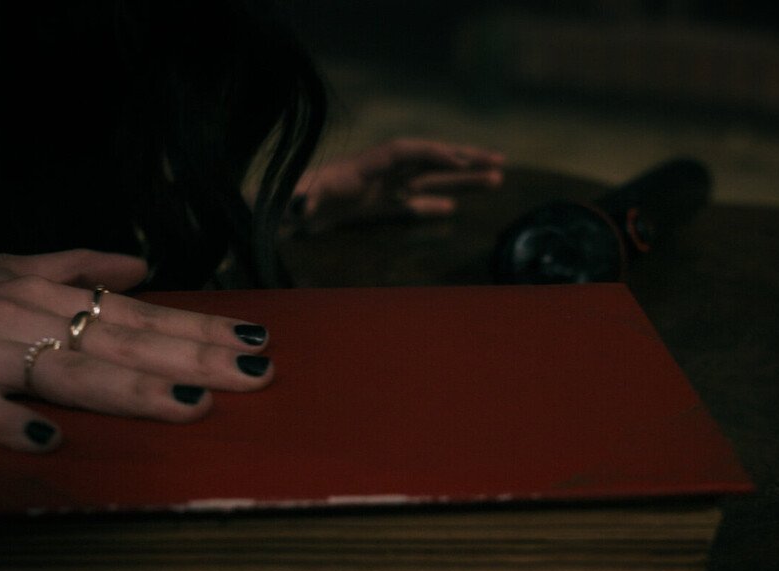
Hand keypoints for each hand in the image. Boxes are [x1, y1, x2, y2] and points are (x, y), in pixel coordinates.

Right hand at [0, 248, 274, 503]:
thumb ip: (71, 267)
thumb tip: (141, 266)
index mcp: (35, 291)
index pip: (134, 313)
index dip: (196, 327)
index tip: (255, 341)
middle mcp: (11, 312)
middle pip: (116, 338)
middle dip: (189, 356)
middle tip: (251, 375)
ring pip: (62, 370)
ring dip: (127, 387)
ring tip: (187, 405)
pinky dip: (8, 425)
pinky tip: (49, 444)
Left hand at [291, 138, 504, 232]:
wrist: (279, 210)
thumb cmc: (289, 203)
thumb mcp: (296, 200)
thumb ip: (303, 201)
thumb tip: (304, 206)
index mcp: (362, 166)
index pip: (403, 151)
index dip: (431, 154)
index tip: (457, 161)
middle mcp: (379, 173)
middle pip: (428, 159)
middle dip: (464, 158)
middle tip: (500, 160)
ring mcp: (383, 189)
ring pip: (430, 181)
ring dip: (462, 180)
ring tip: (498, 179)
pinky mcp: (379, 206)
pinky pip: (414, 204)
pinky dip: (435, 205)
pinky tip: (457, 210)